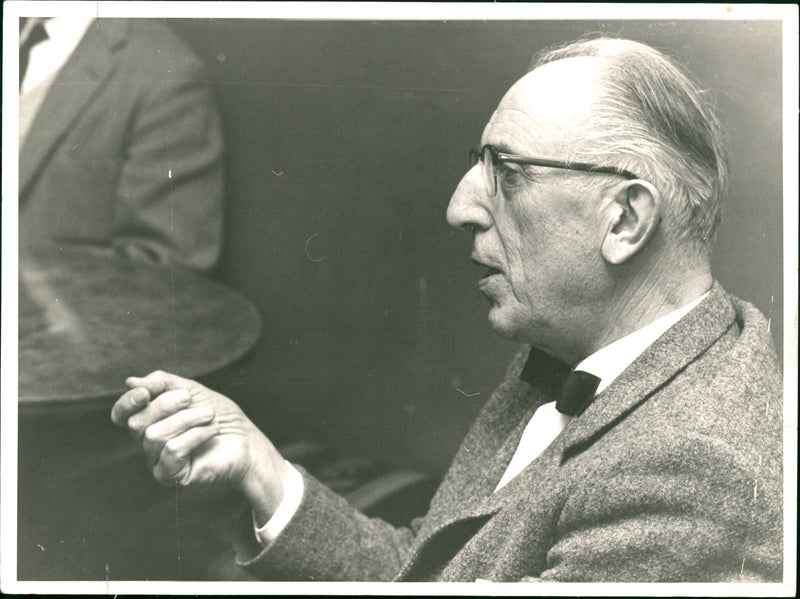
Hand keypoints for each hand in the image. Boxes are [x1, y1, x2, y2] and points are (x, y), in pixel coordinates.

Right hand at [111, 371, 288, 520]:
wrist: (246, 440)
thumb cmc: (219, 416)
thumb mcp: (192, 391)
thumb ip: (163, 384)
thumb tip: (130, 381)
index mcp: (150, 421)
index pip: (121, 415)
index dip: (127, 402)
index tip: (147, 391)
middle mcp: (148, 443)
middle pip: (137, 423)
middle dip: (165, 405)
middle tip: (190, 398)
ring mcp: (158, 462)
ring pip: (155, 436)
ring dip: (187, 419)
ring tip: (210, 416)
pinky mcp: (172, 476)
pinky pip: (172, 451)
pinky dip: (195, 435)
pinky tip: (211, 431)